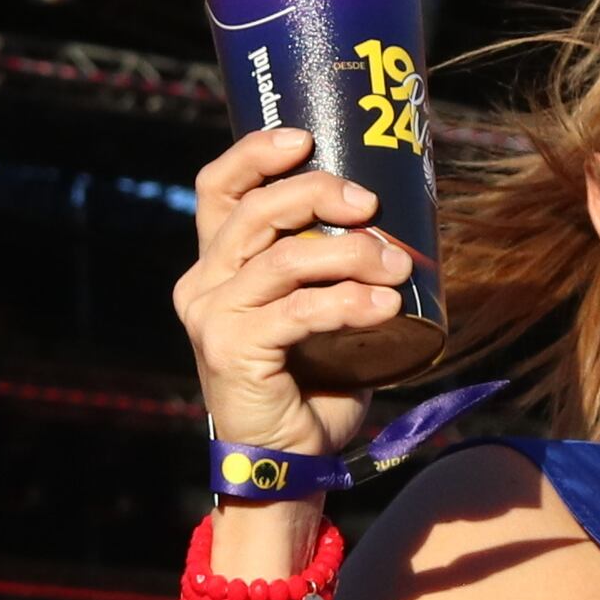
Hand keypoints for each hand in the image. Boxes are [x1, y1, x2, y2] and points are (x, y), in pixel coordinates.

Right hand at [177, 127, 416, 454]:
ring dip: (351, 255)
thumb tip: (395, 220)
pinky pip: (299, 310)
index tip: (306, 138)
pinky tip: (386, 306)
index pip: (217, 187)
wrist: (291, 462)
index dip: (255, 153)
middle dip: (319, 194)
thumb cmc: (312, 382)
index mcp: (217, 263)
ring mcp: (212, 316)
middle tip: (371, 206)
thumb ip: (331, 267)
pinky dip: (349, 302)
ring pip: (285, 258)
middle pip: (257, 211)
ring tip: (396, 267)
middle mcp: (203, 283)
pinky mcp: (230, 350)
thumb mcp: (316, 310)